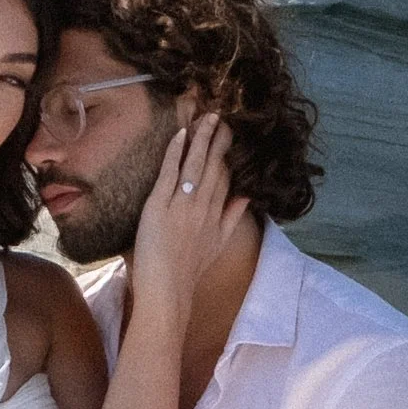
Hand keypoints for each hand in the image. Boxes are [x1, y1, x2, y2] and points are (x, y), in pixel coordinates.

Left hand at [129, 112, 246, 325]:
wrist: (167, 292)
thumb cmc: (187, 271)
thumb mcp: (218, 245)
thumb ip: (233, 217)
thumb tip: (247, 194)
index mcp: (217, 215)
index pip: (227, 177)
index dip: (229, 154)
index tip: (232, 132)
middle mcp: (204, 207)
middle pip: (215, 166)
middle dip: (220, 139)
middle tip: (222, 115)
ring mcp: (183, 206)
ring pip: (196, 165)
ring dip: (202, 139)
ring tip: (207, 117)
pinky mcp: (159, 207)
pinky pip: (170, 173)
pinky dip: (176, 153)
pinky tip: (181, 134)